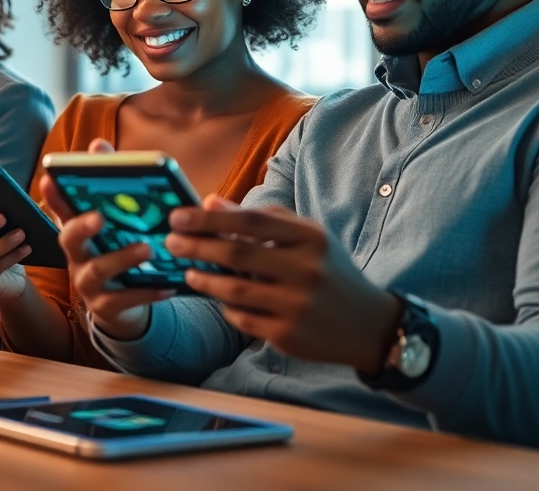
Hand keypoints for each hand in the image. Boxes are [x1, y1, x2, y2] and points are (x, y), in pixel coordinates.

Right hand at [46, 174, 172, 340]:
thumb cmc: (119, 252)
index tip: (49, 178)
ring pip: (98, 270)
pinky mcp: (106, 307)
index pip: (61, 210)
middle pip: (68, 240)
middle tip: (100, 216)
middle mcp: (76, 257)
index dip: (53, 196)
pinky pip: (125, 300)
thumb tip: (99, 143)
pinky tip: (168, 285)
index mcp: (78, 233)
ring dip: (121, 258)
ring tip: (147, 248)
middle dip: (81, 227)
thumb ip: (107, 185)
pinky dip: (147, 292)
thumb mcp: (116, 222)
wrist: (122, 306)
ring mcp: (88, 284)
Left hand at [165, 196, 399, 372]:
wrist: (368, 325)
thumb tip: (209, 201)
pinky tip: (219, 298)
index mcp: (310, 238)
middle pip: (237, 255)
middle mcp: (306, 270)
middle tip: (170, 242)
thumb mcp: (306, 238)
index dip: (210, 218)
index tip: (177, 216)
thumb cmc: (327, 271)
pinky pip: (242, 319)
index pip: (251, 222)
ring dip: (204, 280)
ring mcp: (297, 305)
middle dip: (197, 247)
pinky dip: (226, 307)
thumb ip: (261, 218)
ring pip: (234, 290)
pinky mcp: (288, 335)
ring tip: (189, 271)